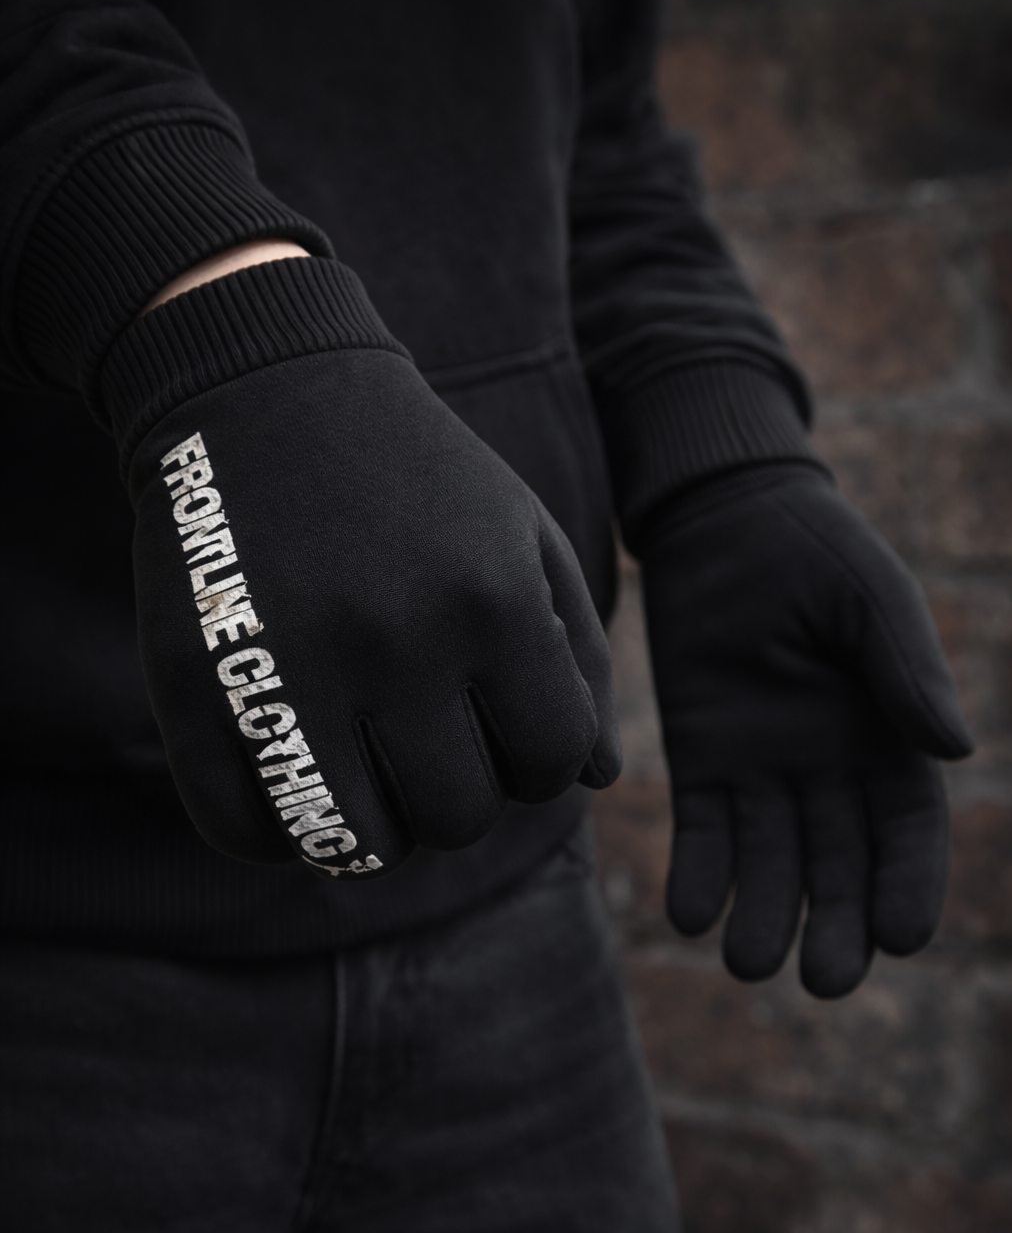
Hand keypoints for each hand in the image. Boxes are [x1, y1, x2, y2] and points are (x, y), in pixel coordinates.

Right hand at [109, 259, 620, 879]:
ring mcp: (288, 666)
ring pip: (357, 845)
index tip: (497, 723)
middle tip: (423, 745)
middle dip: (453, 796)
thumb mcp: (525, 539)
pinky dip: (275, 836)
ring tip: (363, 777)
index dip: (532, 760)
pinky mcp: (193, 684)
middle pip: (455, 818)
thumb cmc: (418, 480)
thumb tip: (597, 781)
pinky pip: (244, 832)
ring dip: (371, 832)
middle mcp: (396, 641)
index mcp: (492, 602)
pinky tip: (289, 784)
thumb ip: (579, 658)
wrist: (265, 386)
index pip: (547, 767)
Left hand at [641, 468, 972, 997]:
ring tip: (748, 962)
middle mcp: (830, 770)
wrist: (722, 518)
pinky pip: (702, 831)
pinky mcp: (701, 763)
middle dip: (835, 925)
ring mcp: (764, 772)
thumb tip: (957, 746)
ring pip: (770, 863)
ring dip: (762, 916)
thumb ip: (907, 666)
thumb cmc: (814, 546)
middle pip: (840, 865)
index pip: (906, 830)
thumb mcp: (870, 595)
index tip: (902, 937)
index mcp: (889, 738)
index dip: (908, 884)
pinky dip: (698, 874)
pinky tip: (688, 914)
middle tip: (827, 982)